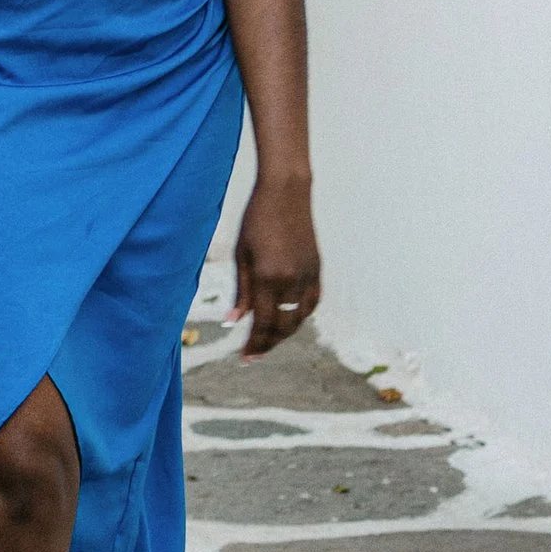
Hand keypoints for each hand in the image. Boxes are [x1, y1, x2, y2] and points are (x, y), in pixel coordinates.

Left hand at [234, 175, 318, 356]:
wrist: (286, 193)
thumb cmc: (256, 220)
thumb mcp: (241, 255)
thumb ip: (242, 292)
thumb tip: (233, 322)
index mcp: (268, 278)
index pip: (263, 324)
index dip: (254, 344)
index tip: (244, 358)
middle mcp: (292, 281)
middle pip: (283, 327)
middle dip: (268, 344)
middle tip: (253, 355)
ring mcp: (308, 276)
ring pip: (299, 318)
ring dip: (284, 334)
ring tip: (268, 341)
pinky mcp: (317, 269)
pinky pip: (312, 303)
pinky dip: (300, 316)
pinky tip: (289, 321)